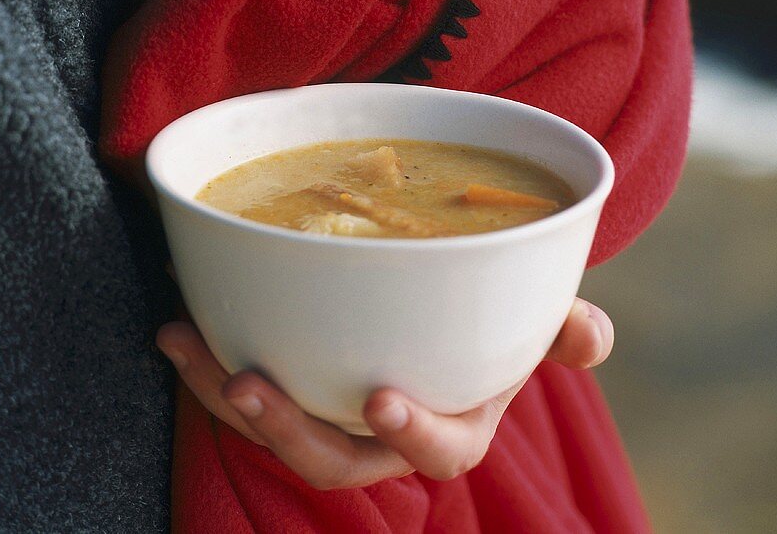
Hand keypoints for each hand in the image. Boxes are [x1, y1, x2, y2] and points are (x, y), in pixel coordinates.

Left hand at [156, 297, 612, 489]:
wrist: (441, 319)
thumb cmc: (489, 323)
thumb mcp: (527, 322)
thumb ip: (561, 328)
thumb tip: (596, 336)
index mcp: (451, 420)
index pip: (438, 447)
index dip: (412, 433)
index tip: (382, 398)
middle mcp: (383, 432)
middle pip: (335, 458)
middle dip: (289, 430)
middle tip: (250, 385)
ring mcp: (331, 413)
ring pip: (279, 428)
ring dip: (227, 393)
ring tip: (187, 346)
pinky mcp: (294, 384)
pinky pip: (248, 387)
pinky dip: (209, 360)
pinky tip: (180, 321)